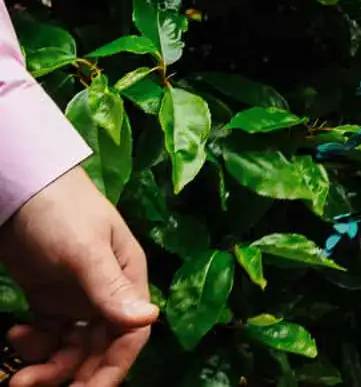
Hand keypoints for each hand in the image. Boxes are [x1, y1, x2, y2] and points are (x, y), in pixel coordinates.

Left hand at [0, 166, 154, 386]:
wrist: (20, 189)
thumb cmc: (60, 211)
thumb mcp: (85, 250)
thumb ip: (111, 289)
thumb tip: (149, 319)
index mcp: (127, 279)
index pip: (130, 334)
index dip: (113, 368)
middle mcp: (106, 293)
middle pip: (99, 349)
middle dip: (73, 373)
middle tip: (35, 386)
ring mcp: (77, 298)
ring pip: (70, 348)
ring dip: (47, 365)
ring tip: (17, 375)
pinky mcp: (50, 298)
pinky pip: (48, 336)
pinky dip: (33, 345)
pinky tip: (16, 334)